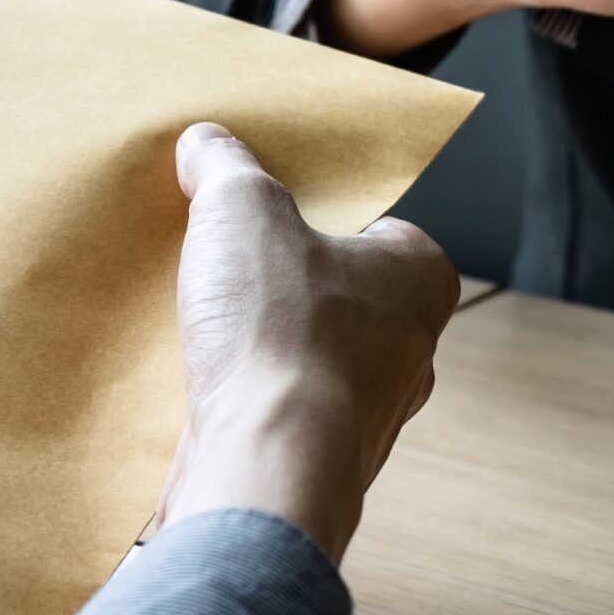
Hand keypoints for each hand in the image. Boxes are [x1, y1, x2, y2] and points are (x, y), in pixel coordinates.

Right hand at [158, 123, 456, 561]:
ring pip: (307, 361)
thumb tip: (205, 143)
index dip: (319, 216)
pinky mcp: (314, 464)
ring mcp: (365, 416)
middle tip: (227, 263)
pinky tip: (194, 387)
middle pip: (339, 296)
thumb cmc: (282, 337)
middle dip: (282, 282)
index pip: (378, 228)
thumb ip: (225, 166)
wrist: (263, 471)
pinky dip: (241, 401)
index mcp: (419, 281)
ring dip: (256, 347)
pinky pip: (275, 415)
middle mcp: (409, 353)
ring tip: (201, 327)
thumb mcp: (241, 209)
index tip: (269, 210)